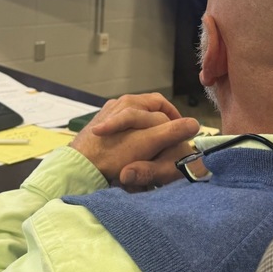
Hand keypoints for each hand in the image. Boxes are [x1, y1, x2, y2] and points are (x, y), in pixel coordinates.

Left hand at [70, 93, 198, 184]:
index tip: (183, 134)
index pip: (162, 105)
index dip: (176, 119)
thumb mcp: (147, 143)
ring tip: (153, 149)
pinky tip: (134, 152)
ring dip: (147, 132)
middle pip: (148, 111)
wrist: (78, 169)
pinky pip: (123, 130)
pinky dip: (133, 138)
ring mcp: (106, 116)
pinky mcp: (99, 130)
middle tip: (169, 141)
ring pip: (136, 121)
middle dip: (161, 125)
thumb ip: (171, 131)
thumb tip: (194, 124)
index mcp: (131, 102)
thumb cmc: (113, 155)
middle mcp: (117, 104)